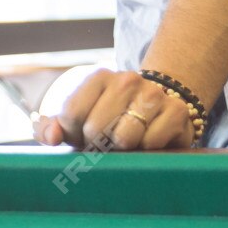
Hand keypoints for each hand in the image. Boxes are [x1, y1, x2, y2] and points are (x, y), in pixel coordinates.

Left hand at [33, 68, 195, 151]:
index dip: (74, 136)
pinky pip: (151, 143)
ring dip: (123, 149)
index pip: (71, 115)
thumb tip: (51, 137)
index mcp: (99, 77)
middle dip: (97, 146)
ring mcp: (153, 94)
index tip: (84, 136)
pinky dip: (147, 149)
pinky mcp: (176, 111)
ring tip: (127, 142)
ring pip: (124, 138)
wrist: (157, 110)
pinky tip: (149, 141)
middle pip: (96, 129)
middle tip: (106, 144)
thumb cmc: (109, 120)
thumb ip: (52, 128)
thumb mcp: (78, 121)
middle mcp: (127, 80)